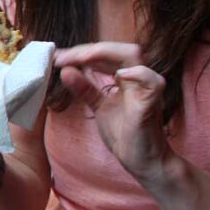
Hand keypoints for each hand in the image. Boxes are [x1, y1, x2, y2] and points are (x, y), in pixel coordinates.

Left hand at [55, 43, 169, 180]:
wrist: (142, 161)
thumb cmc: (125, 133)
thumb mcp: (98, 106)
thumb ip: (85, 88)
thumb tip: (65, 70)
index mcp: (125, 78)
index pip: (105, 54)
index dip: (80, 52)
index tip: (56, 56)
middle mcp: (136, 79)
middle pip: (118, 48)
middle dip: (88, 50)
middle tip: (62, 57)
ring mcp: (145, 89)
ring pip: (133, 55)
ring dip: (104, 53)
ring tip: (79, 60)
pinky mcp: (151, 104)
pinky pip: (153, 82)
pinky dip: (137, 74)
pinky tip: (118, 75)